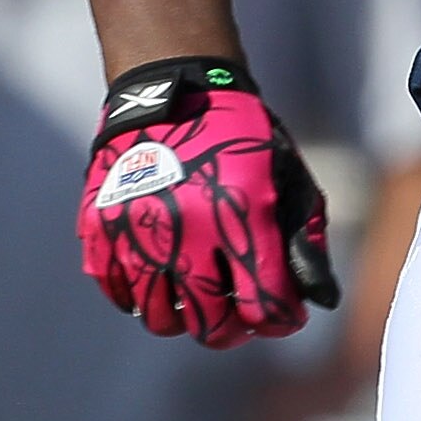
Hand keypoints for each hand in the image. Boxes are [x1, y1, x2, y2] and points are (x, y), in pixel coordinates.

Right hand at [79, 57, 338, 348]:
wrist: (171, 89)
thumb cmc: (241, 137)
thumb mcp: (288, 177)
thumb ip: (305, 240)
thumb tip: (319, 301)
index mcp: (243, 214)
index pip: (265, 305)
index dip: (280, 321)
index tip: (283, 315)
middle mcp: (188, 228)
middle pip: (209, 323)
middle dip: (231, 331)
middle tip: (238, 318)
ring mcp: (138, 230)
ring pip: (159, 317)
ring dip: (183, 318)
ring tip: (197, 299)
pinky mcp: (100, 226)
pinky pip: (117, 291)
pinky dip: (139, 297)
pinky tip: (161, 281)